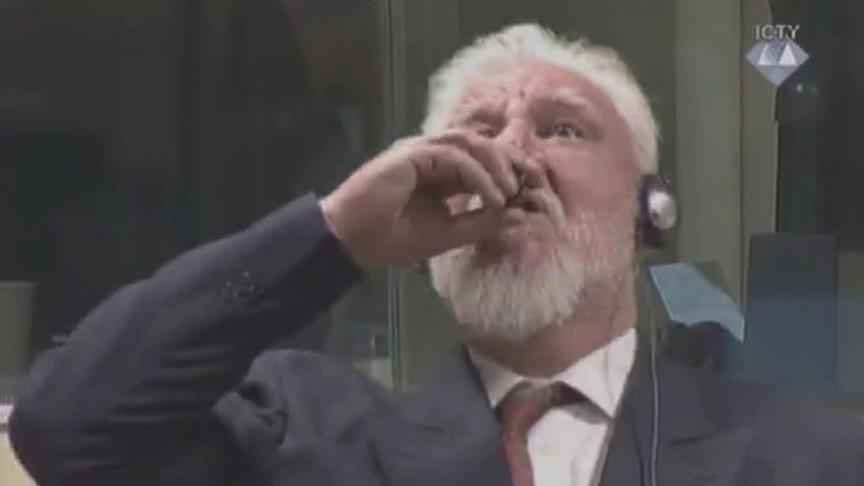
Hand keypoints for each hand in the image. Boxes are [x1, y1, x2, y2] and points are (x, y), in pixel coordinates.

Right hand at [320, 130, 523, 268]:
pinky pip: (455, 155)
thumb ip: (481, 223)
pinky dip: (479, 175)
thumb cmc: (391, 239)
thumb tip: (519, 215)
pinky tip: (491, 196)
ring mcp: (420, 151)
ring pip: (471, 142)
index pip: (482, 160)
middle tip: (531, 186)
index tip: (530, 193)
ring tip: (510, 193)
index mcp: (440, 173)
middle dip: (511, 161)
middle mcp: (432, 156)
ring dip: (497, 165)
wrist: (352, 241)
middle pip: (482, 143)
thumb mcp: (447, 234)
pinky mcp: (411, 154)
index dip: (509, 170)